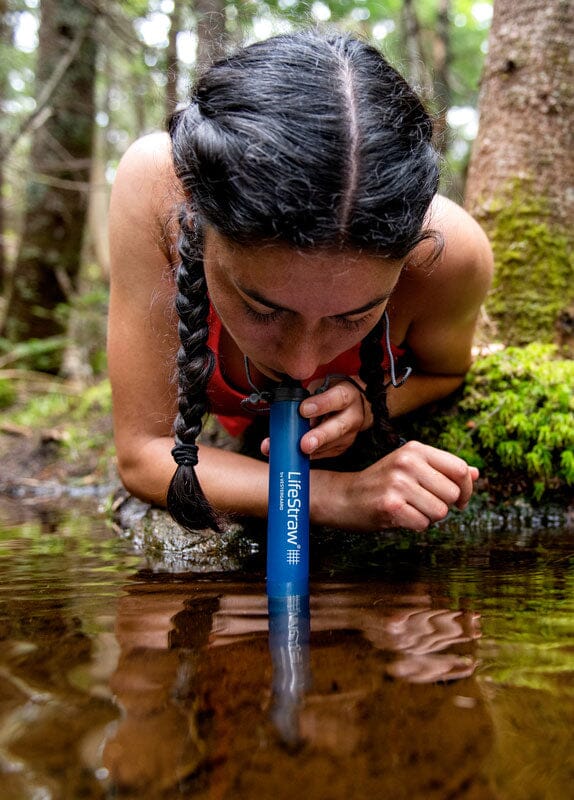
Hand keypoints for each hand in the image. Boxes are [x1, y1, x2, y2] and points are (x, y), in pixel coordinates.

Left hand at [261, 377, 369, 459]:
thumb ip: (308, 395)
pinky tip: (296, 456)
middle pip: (338, 428)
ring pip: (329, 445)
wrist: (349, 407)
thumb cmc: (330, 394)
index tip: (303, 410)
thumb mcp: (322, 386)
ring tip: (293, 452)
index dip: (321, 404)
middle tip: (304, 444)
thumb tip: (287, 407)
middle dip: (319, 437)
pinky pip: (322, 453)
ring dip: (310, 450)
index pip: (338, 398)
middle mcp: (352, 417)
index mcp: (347, 395)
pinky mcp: (340, 448)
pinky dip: (308, 455)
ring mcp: (348, 435)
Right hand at [322, 441, 478, 530]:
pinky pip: (423, 525)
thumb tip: (476, 473)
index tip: (460, 500)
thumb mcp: (411, 468)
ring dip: (429, 517)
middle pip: (453, 494)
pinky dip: (415, 526)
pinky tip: (399, 517)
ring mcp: (398, 483)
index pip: (460, 469)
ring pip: (440, 512)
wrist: (343, 497)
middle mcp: (407, 462)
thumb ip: (443, 470)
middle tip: (423, 504)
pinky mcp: (390, 505)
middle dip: (444, 506)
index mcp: (416, 449)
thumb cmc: (382, 483)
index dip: (467, 489)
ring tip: (410, 509)